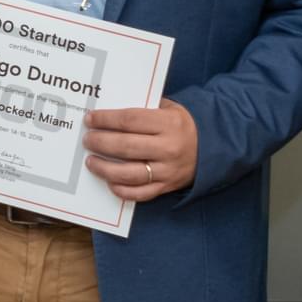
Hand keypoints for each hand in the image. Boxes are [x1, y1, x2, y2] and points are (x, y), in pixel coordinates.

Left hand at [82, 99, 198, 202]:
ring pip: (128, 173)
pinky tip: (110, 181)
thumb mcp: (169, 108)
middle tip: (88, 140)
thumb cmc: (183, 125)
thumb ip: (144, 109)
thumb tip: (110, 113)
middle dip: (100, 142)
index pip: (129, 120)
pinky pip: (139, 193)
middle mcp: (168, 148)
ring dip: (104, 168)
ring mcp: (167, 170)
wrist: (214, 146)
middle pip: (125, 147)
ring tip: (91, 161)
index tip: (90, 119)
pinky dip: (121, 190)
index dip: (106, 120)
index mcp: (168, 123)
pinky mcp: (167, 187)